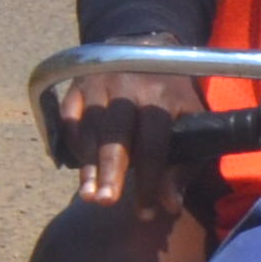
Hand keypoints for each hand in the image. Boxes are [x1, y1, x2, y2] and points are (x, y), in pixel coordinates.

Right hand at [60, 68, 201, 214]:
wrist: (145, 48)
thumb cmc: (172, 100)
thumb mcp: (190, 126)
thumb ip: (182, 166)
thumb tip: (170, 206)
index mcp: (162, 97)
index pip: (154, 145)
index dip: (150, 181)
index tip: (146, 212)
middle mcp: (128, 87)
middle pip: (116, 134)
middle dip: (111, 171)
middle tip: (105, 202)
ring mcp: (99, 82)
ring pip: (90, 128)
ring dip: (89, 164)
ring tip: (89, 194)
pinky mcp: (77, 84)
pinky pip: (70, 117)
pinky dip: (75, 143)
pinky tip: (81, 167)